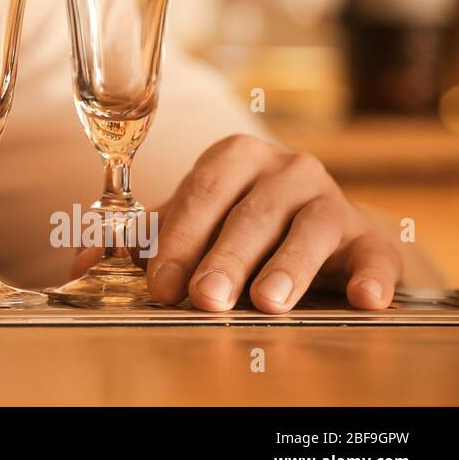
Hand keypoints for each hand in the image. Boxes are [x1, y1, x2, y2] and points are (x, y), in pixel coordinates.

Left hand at [139, 134, 400, 312]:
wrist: (321, 238)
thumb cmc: (240, 226)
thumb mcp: (191, 226)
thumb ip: (142, 239)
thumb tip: (83, 259)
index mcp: (235, 157)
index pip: (202, 193)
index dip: (179, 238)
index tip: (159, 283)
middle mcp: (287, 169)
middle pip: (252, 213)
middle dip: (225, 258)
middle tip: (205, 297)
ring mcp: (332, 200)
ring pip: (310, 229)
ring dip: (288, 266)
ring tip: (268, 302)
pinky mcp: (371, 237)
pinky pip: (375, 254)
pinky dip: (372, 276)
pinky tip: (363, 299)